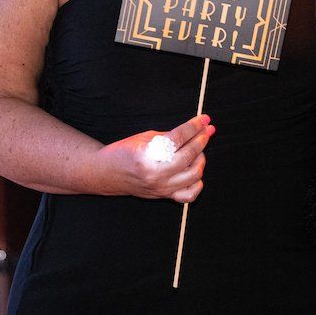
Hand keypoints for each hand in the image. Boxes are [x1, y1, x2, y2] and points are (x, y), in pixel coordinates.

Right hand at [97, 114, 214, 202]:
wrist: (108, 173)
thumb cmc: (125, 151)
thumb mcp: (145, 137)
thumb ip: (169, 136)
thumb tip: (194, 130)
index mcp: (148, 155)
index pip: (179, 138)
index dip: (194, 126)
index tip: (205, 119)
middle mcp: (156, 173)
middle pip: (189, 155)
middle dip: (202, 139)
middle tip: (207, 129)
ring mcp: (161, 187)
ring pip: (194, 174)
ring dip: (201, 158)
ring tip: (199, 149)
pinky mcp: (164, 196)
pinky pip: (189, 195)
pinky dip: (197, 183)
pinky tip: (195, 171)